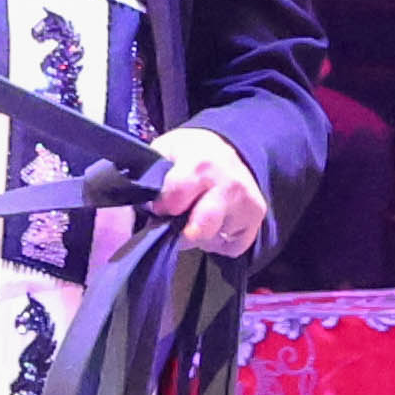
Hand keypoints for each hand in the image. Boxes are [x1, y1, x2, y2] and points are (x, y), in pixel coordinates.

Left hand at [147, 125, 269, 260]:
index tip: (160, 206)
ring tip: (198, 214)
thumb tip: (137, 202)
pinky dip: (220, 241)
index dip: (163, 207)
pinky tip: (215, 222)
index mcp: (200, 164)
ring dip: (200, 234)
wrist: (226, 147)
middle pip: (198, 230)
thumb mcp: (164, 151)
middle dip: (180, 231)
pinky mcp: (257, 216)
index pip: (175, 200)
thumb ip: (151, 176)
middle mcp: (228, 184)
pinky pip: (232, 247)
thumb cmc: (187, 153)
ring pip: (213, 240)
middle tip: (176, 220)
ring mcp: (246, 201)